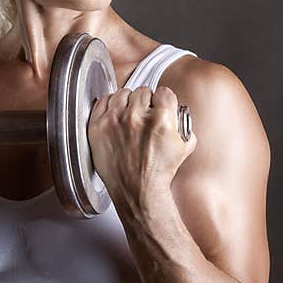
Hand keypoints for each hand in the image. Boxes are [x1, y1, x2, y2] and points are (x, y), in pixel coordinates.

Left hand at [87, 85, 197, 204]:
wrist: (138, 191)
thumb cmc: (159, 172)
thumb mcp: (185, 145)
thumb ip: (182, 122)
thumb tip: (176, 110)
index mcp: (161, 119)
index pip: (163, 92)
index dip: (163, 101)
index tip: (160, 108)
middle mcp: (137, 117)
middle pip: (142, 91)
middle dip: (146, 102)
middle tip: (145, 116)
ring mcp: (114, 121)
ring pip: (122, 93)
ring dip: (127, 102)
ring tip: (129, 116)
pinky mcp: (98, 127)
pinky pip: (102, 101)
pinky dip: (109, 105)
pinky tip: (114, 116)